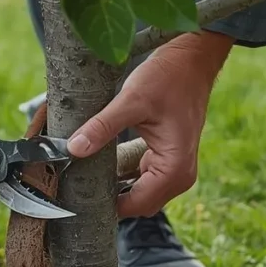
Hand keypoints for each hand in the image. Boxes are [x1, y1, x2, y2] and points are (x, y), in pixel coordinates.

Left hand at [67, 32, 232, 217]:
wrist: (191, 61)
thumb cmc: (168, 78)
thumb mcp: (131, 101)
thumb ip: (102, 127)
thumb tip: (73, 148)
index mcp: (175, 168)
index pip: (136, 204)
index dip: (108, 206)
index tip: (79, 198)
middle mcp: (180, 175)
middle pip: (139, 203)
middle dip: (111, 199)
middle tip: (78, 188)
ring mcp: (176, 168)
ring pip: (141, 193)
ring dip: (117, 188)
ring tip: (87, 177)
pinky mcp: (168, 158)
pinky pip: (144, 179)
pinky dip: (125, 176)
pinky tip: (103, 166)